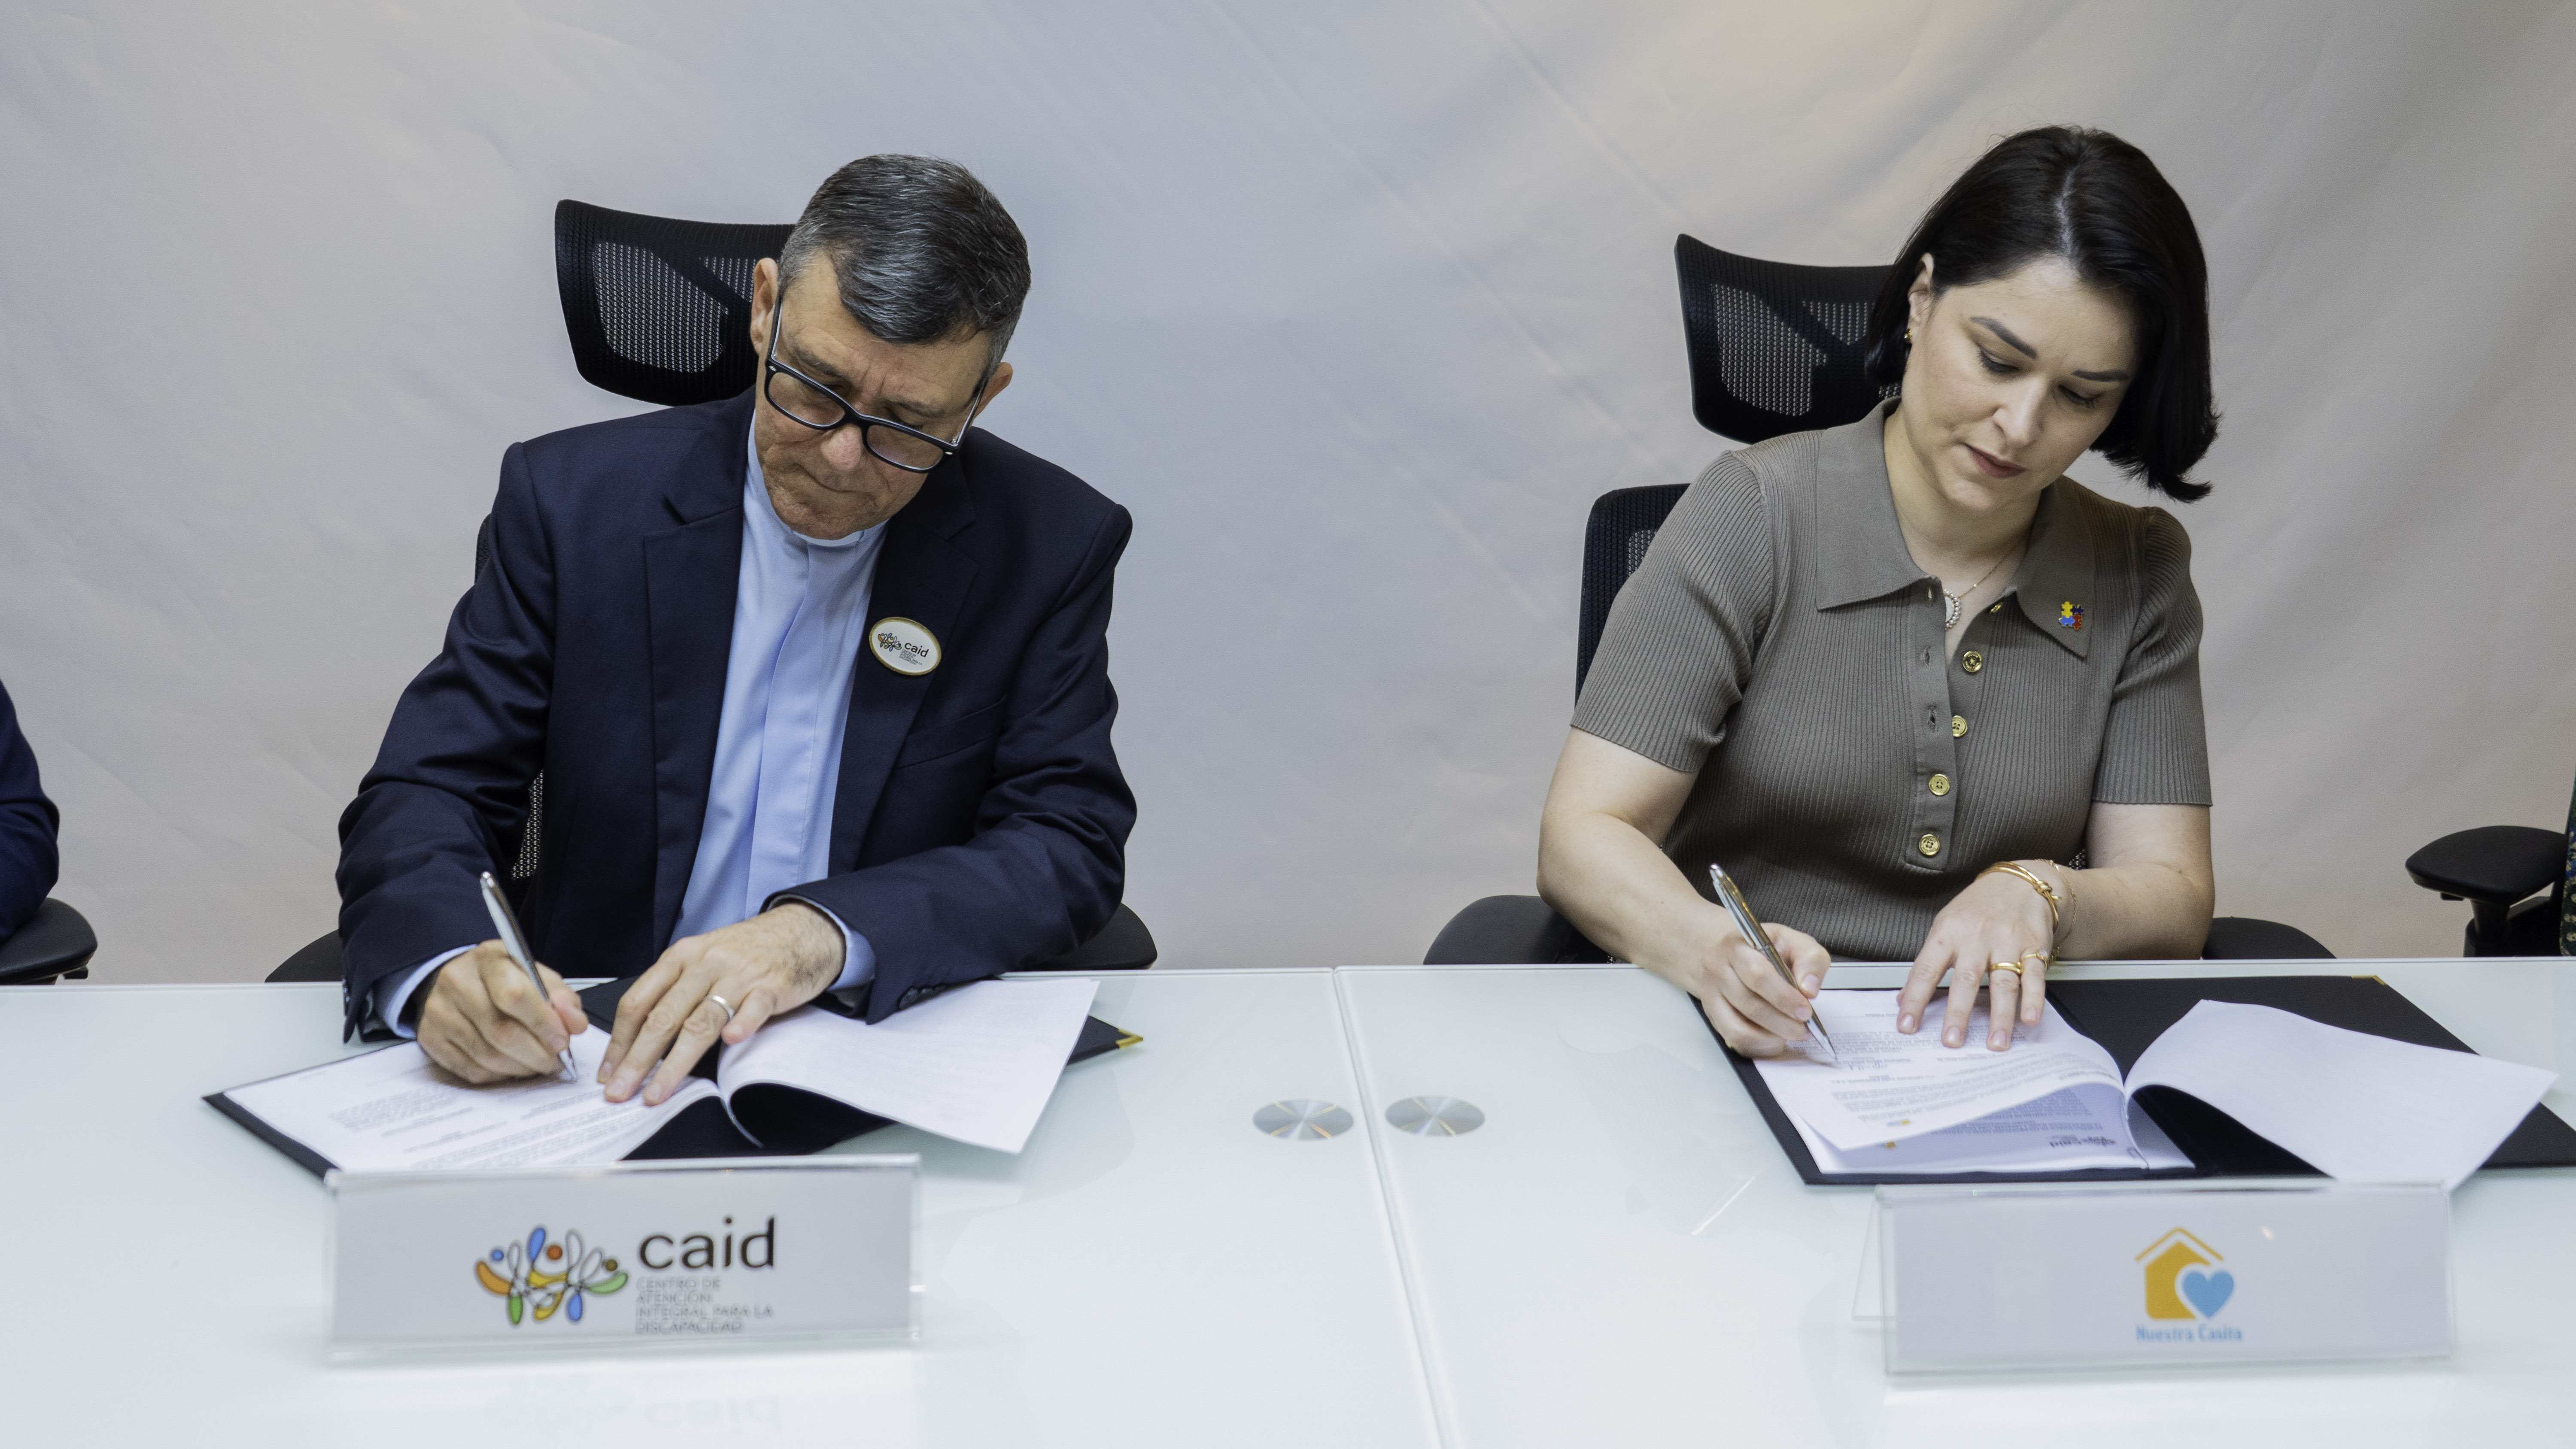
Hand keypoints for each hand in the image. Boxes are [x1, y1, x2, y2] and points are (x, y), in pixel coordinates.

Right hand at [417, 942, 587, 1082]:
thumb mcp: (534, 975)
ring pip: (487, 1055)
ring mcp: (439, 1012)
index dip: (543, 1023)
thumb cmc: (501, 979)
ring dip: (521, 1067)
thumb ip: (561, 998)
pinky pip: (471, 1070)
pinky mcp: (431, 1039)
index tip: (562, 1039)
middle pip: (501, 1031)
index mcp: (488, 960)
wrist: (455, 980)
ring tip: (538, 1065)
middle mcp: (458, 983)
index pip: (514, 995)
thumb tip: (575, 1025)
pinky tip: (513, 1067)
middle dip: (536, 1053)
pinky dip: (499, 1074)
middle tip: (554, 1060)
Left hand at [601, 903, 844, 1104]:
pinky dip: (741, 1024)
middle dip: (638, 1060)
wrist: (800, 930)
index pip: (638, 1002)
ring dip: (676, 1061)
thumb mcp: (700, 960)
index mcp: (680, 958)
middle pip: (664, 1017)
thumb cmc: (746, 951)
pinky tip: (732, 1041)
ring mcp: (739, 975)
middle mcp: (704, 965)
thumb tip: (639, 1040)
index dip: (620, 1041)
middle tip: (622, 1091)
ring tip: (660, 1090)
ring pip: (701, 1021)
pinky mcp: (772, 986)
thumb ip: (674, 992)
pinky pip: (754, 1007)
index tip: (610, 1072)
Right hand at [1667, 909, 1833, 1057]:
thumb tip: (1809, 989)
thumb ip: (1810, 959)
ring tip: (1790, 1034)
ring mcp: (1710, 996)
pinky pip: (1734, 1040)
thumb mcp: (1793, 941)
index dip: (1783, 997)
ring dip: (1770, 1038)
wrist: (1730, 954)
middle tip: (1803, 1029)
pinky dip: (1759, 1046)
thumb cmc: (1764, 949)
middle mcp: (1717, 970)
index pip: (1756, 974)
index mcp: (1736, 946)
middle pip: (1748, 1004)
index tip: (1805, 1011)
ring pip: (1738, 1028)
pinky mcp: (1712, 1016)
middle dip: (1782, 1022)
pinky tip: (1775, 1039)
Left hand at [1898, 866, 2057, 1049]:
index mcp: (1948, 934)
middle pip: (1965, 980)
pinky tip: (2029, 1018)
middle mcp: (1976, 938)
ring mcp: (2006, 943)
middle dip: (1957, 1013)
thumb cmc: (1978, 908)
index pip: (1926, 970)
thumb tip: (1904, 998)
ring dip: (2000, 1017)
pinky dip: (2033, 999)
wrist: (2018, 883)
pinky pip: (2034, 976)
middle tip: (1952, 1040)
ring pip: (2003, 983)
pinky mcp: (2033, 947)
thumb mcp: (1945, 926)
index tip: (1906, 1024)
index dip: (1914, 999)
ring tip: (1995, 1042)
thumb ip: (1928, 962)